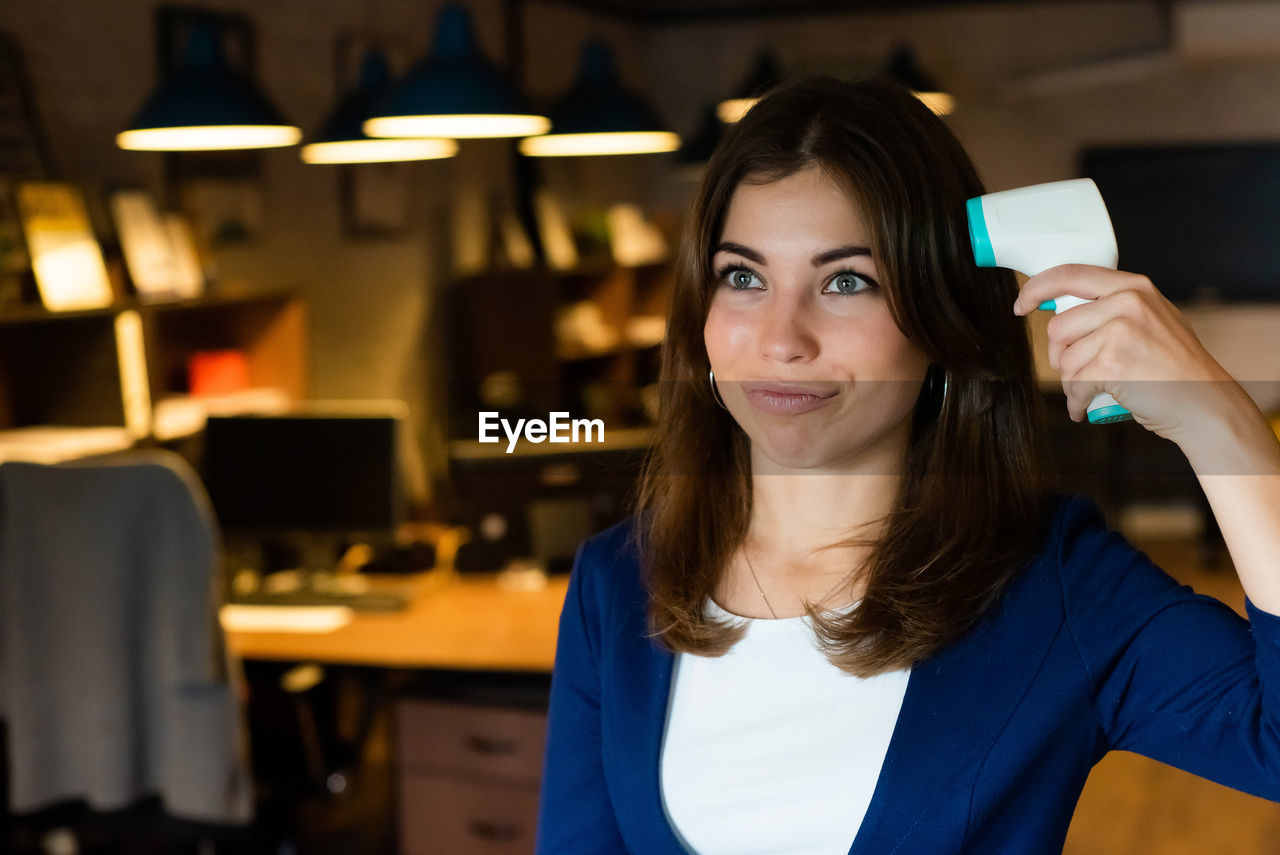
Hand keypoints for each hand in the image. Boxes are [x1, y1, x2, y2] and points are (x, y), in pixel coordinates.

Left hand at [1013, 264, 1250, 447]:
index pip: (1069, 275)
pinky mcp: (1112, 365)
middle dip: (1059, 356)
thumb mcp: (1152, 319)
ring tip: (1093, 390)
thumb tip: (1060, 306)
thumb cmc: (1175, 367)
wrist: (1205, 402)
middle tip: (1079, 373)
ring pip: (1063, 359)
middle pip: (1058, 327)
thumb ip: (1114, 308)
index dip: (1036, 289)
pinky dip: (1076, 402)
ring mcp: (1120, 332)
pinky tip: (1086, 407)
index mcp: (1133, 287)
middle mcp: (1127, 303)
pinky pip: (1073, 384)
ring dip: (1070, 383)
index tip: (1021, 304)